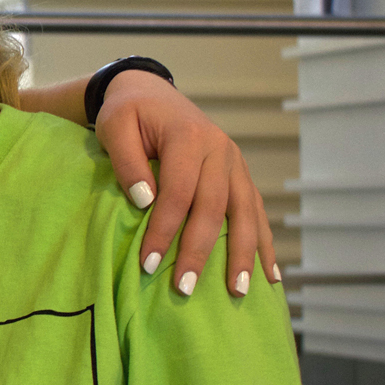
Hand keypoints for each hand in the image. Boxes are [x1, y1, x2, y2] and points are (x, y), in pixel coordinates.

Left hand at [93, 70, 276, 297]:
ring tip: (239, 292)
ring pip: (245, 213)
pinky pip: (255, 211)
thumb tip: (145, 201)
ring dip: (244, 254)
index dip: (165, 229)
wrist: (150, 93)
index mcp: (189, 137)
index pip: (179, 192)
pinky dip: (264, 242)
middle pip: (215, 208)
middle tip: (185, 288)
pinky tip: (270, 274)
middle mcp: (220, 150)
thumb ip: (127, 162)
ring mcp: (235, 163)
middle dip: (200, 251)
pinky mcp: (239, 174)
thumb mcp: (114, 127)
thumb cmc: (127, 114)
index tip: (149, 263)